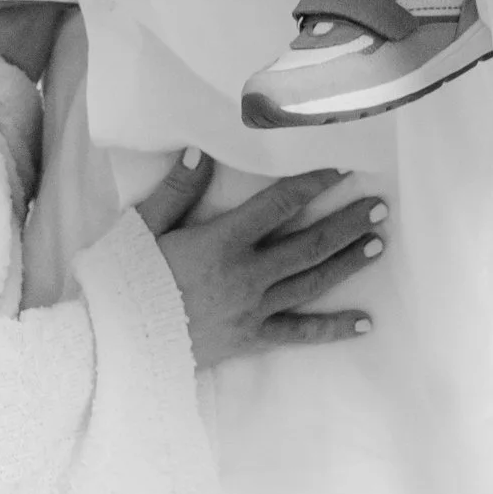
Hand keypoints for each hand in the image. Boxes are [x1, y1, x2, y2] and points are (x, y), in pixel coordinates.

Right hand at [131, 152, 389, 362]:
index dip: (311, 185)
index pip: (278, 205)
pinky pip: (298, 334)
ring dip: (347, 262)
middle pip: (308, 244)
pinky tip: (365, 324)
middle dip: (346, 223)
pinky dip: (333, 329)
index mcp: (221, 241)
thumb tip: (200, 151)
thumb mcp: (144, 226)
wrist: (112, 342)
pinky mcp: (249, 340)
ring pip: (311, 282)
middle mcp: (246, 274)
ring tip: (378, 244)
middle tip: (380, 207)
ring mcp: (252, 309)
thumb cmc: (124, 280)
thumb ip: (176, 190)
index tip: (340, 169)